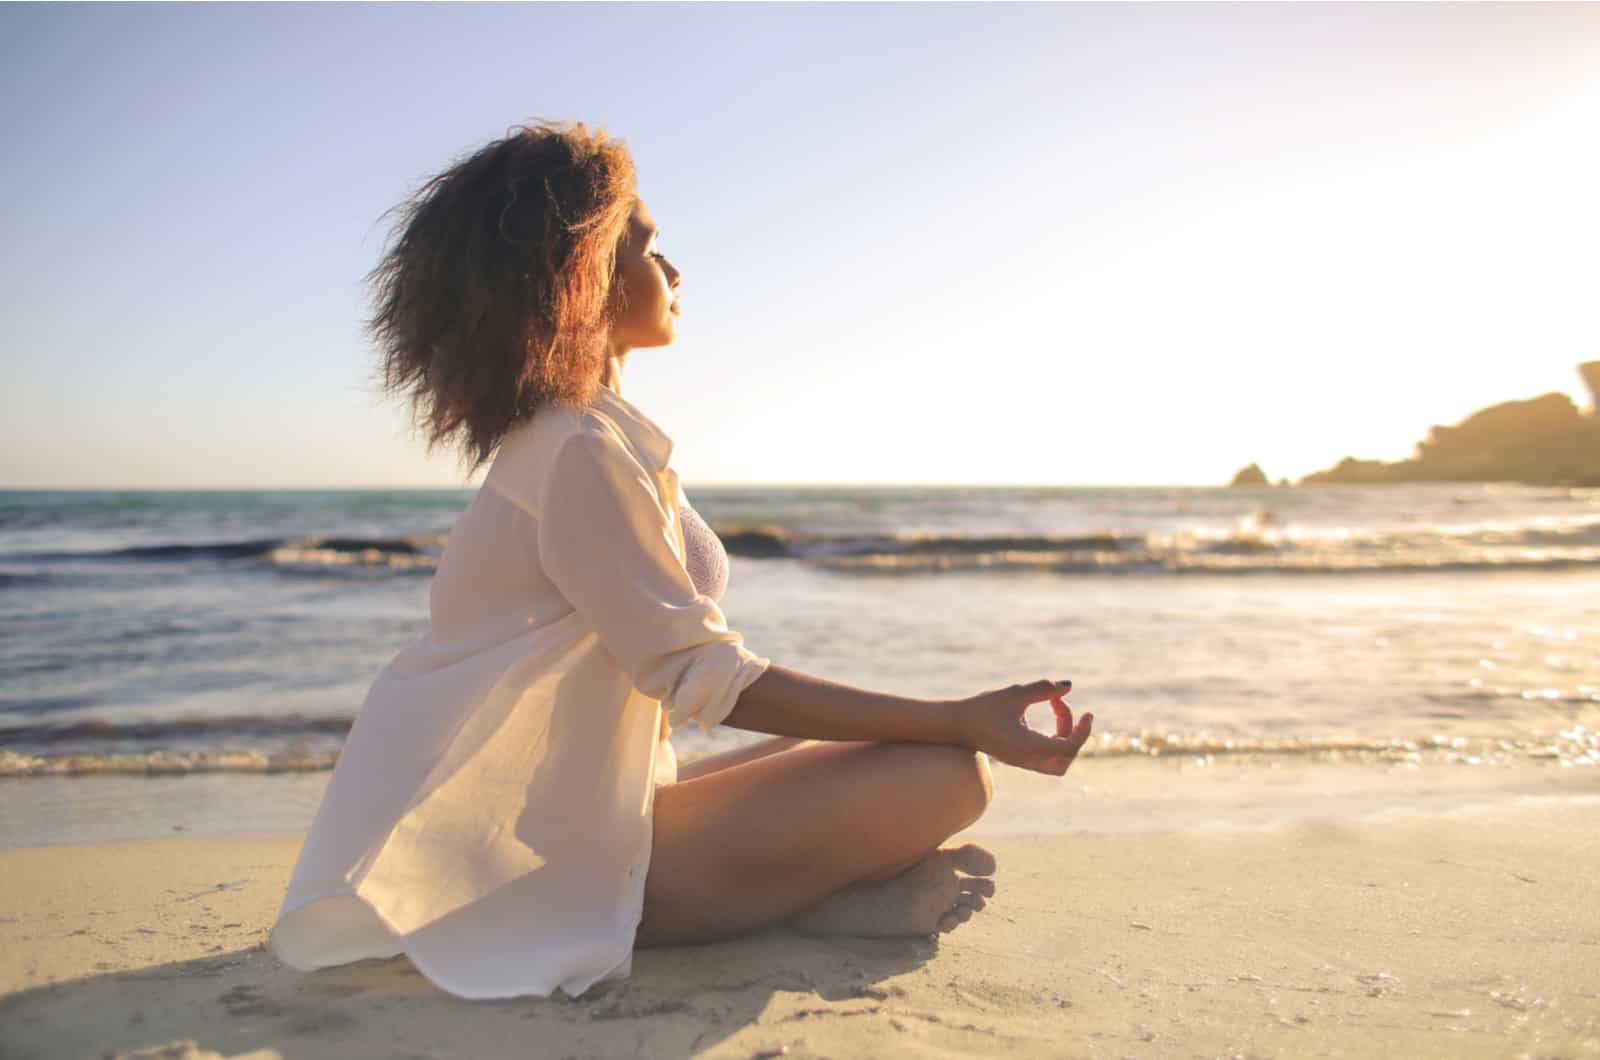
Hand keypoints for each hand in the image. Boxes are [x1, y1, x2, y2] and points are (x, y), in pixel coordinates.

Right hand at [948, 679, 1092, 775]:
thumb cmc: (982, 708)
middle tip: (1069, 710)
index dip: (1083, 731)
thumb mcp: (1014, 694)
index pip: (1068, 748)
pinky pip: (1047, 756)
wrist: (955, 724)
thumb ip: (1043, 689)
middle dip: (1075, 735)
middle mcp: (1028, 759)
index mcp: (1028, 746)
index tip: (1086, 711)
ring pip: (1058, 762)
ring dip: (1066, 738)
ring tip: (1058, 710)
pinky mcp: (1019, 758)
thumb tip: (1068, 685)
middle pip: (1066, 759)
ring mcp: (1023, 761)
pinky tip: (1048, 715)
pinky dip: (1054, 739)